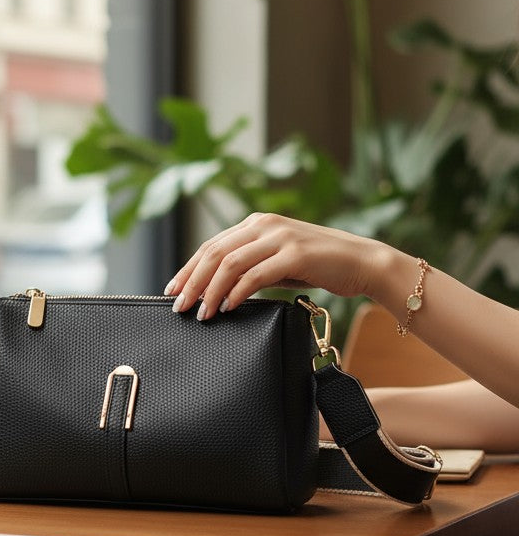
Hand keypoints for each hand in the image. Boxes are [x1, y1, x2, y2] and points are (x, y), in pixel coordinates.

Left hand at [164, 213, 388, 318]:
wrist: (363, 263)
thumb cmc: (319, 266)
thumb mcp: (277, 261)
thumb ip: (249, 267)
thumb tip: (216, 290)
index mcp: (257, 222)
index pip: (211, 245)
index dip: (188, 268)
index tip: (172, 290)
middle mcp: (264, 224)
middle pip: (214, 253)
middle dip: (192, 282)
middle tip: (179, 306)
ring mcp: (279, 237)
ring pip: (230, 263)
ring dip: (210, 290)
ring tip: (201, 313)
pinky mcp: (294, 254)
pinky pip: (254, 275)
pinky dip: (236, 293)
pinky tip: (227, 307)